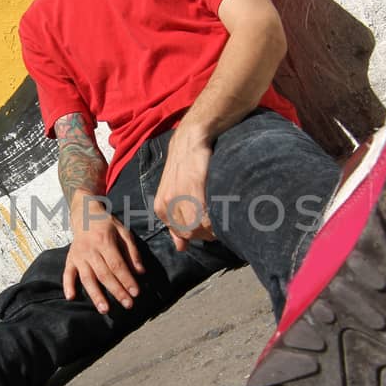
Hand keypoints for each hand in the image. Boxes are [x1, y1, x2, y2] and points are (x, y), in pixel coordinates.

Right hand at [63, 194, 144, 312]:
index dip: (127, 280)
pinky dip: (67, 285)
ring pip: (87, 278)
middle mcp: (90, 250)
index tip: (136, 292)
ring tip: (104, 309)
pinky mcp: (70, 259)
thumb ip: (132, 251)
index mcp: (105, 242)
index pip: (117, 265)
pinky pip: (67, 273)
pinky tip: (71, 297)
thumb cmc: (106, 224)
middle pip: (104, 274)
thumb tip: (140, 272)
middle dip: (116, 291)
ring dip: (95, 295)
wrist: (84, 214)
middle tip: (128, 304)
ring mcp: (78, 256)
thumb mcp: (123, 231)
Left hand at [154, 129, 215, 251]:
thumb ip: (175, 221)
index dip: (200, 234)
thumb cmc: (185, 166)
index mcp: (161, 208)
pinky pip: (207, 211)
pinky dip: (217, 215)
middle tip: (220, 220)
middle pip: (192, 233)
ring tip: (223, 211)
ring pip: (200, 225)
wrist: (192, 136)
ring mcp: (180, 194)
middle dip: (208, 231)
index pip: (182, 236)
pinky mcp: (195, 184)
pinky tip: (224, 206)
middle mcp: (167, 203)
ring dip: (215, 224)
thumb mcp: (173, 194)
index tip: (211, 225)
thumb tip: (180, 248)